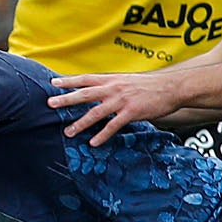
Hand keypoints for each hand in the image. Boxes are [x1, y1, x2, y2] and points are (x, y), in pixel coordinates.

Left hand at [46, 70, 186, 145]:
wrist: (171, 87)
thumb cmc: (150, 85)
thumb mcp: (127, 80)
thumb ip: (112, 86)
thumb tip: (99, 92)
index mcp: (112, 79)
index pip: (85, 79)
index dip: (69, 81)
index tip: (53, 84)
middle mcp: (113, 88)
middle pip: (84, 94)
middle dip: (66, 99)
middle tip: (50, 104)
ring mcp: (122, 100)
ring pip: (95, 112)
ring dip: (80, 123)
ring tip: (68, 132)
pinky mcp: (131, 112)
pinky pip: (112, 126)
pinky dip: (102, 135)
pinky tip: (93, 142)